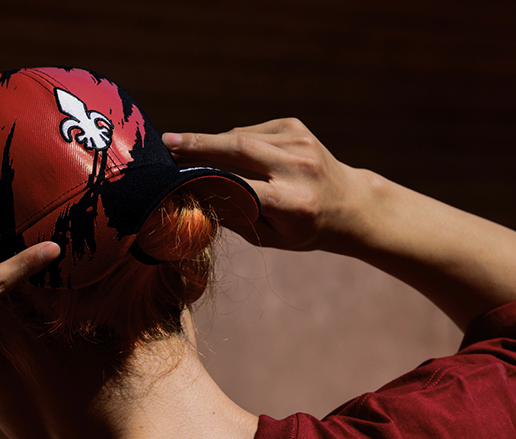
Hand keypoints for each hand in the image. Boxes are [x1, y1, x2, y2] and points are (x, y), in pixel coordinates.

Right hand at [164, 120, 373, 253]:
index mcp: (292, 202)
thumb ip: (236, 214)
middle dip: (199, 144)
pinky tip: (230, 154)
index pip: (240, 184)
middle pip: (238, 147)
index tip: (175, 175)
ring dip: (213, 143)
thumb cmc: (304, 229)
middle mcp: (297, 167)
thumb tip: (196, 194)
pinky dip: (234, 140)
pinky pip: (252, 130)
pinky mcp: (295, 126)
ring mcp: (299, 141)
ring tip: (188, 151)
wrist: (349, 204)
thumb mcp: (271, 236)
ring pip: (241, 135)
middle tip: (166, 143)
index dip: (205, 177)